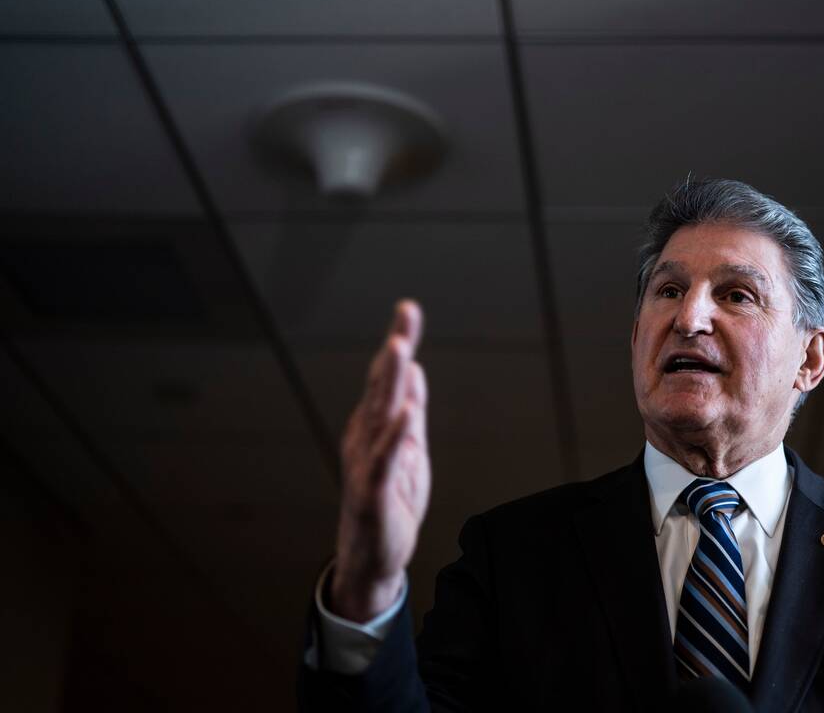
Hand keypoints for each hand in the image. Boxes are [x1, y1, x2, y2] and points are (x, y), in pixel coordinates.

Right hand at [329, 299, 429, 621]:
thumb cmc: (390, 501)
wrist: (372, 559)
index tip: (408, 309)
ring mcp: (365, 464)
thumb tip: (415, 369)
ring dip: (390, 382)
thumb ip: (410, 411)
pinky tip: (405, 415)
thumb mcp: (409, 449)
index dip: (399, 343)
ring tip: (400, 349)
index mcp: (374, 425)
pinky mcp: (372, 493)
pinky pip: (382, 462)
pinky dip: (393, 437)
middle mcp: (364, 437)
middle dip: (395, 349)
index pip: (388, 378)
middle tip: (405, 314)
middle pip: (382, 387)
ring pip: (379, 416)